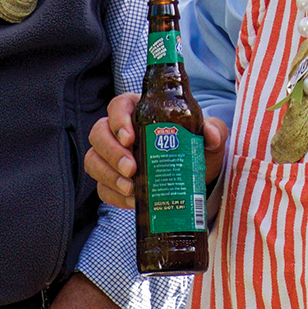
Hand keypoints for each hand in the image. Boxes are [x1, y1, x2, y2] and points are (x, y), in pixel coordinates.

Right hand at [85, 94, 228, 207]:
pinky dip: (114, 196)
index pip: (117, 107)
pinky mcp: (111, 182)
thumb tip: (211, 134)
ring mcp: (111, 158)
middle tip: (132, 169)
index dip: (118, 120)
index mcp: (138, 111)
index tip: (130, 137)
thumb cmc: (194, 149)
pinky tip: (132, 201)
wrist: (192, 179)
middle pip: (99, 133)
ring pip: (94, 160)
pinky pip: (102, 187)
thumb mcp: (206, 138)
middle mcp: (118, 132)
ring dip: (109, 175)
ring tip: (131, 189)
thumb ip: (214, 130)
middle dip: (112, 152)